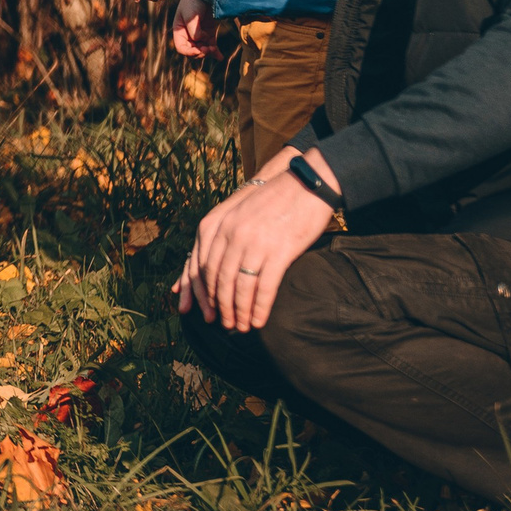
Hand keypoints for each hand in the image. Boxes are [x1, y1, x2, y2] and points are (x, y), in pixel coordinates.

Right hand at [170, 0, 216, 57]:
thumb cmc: (193, 2)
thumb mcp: (190, 15)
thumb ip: (193, 30)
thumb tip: (199, 40)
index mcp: (180, 31)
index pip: (181, 48)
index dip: (188, 52)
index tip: (197, 50)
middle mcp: (188, 35)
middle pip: (192, 51)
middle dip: (200, 52)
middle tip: (207, 48)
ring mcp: (200, 34)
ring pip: (203, 50)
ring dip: (208, 52)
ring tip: (213, 49)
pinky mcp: (209, 33)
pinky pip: (211, 45)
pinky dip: (216, 52)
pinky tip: (220, 57)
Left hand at [174, 147, 339, 332]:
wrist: (307, 184)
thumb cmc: (274, 200)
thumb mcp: (239, 213)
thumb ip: (224, 235)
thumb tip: (215, 263)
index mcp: (219, 224)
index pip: (202, 266)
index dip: (203, 293)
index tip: (207, 311)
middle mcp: (233, 234)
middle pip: (219, 280)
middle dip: (221, 306)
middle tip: (226, 324)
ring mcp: (255, 243)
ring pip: (240, 287)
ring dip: (240, 312)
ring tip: (242, 326)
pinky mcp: (280, 251)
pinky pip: (264, 288)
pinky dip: (259, 308)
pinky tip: (259, 320)